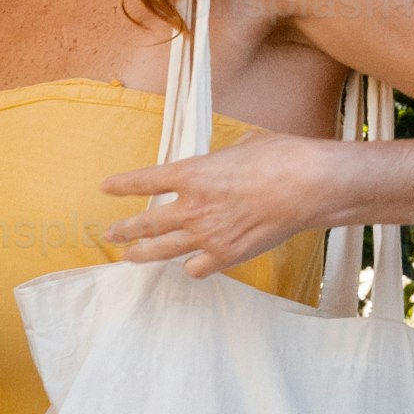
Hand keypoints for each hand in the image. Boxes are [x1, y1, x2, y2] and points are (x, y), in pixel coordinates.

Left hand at [100, 134, 342, 275]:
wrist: (306, 186)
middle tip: (110, 234)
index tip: (107, 188)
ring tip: (130, 257)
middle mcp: (191, 206)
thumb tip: (230, 160)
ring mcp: (206, 234)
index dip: (123, 185)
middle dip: (124, 229)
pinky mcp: (225, 256)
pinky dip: (193, 267)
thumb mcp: (246, 144)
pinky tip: (193, 265)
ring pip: (162, 249)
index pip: (145, 180)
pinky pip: (196, 268)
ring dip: (142, 253)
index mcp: (192, 173)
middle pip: (145, 221)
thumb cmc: (281, 157)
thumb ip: (227, 156)